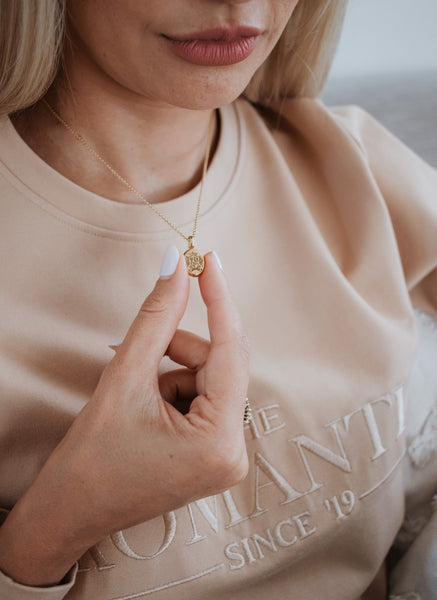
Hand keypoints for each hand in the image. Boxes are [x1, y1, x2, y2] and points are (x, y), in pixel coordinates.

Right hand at [0, 248, 249, 585]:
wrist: (67, 513)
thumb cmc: (90, 457)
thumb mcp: (125, 377)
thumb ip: (156, 317)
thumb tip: (174, 266)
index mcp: (219, 441)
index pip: (230, 350)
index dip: (218, 299)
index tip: (209, 260)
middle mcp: (235, 453)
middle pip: (221, 366)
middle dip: (181, 348)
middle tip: (141, 349)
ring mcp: (227, 457)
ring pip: (211, 380)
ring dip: (174, 370)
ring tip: (136, 390)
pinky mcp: (215, 456)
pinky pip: (206, 399)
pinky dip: (177, 388)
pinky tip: (146, 406)